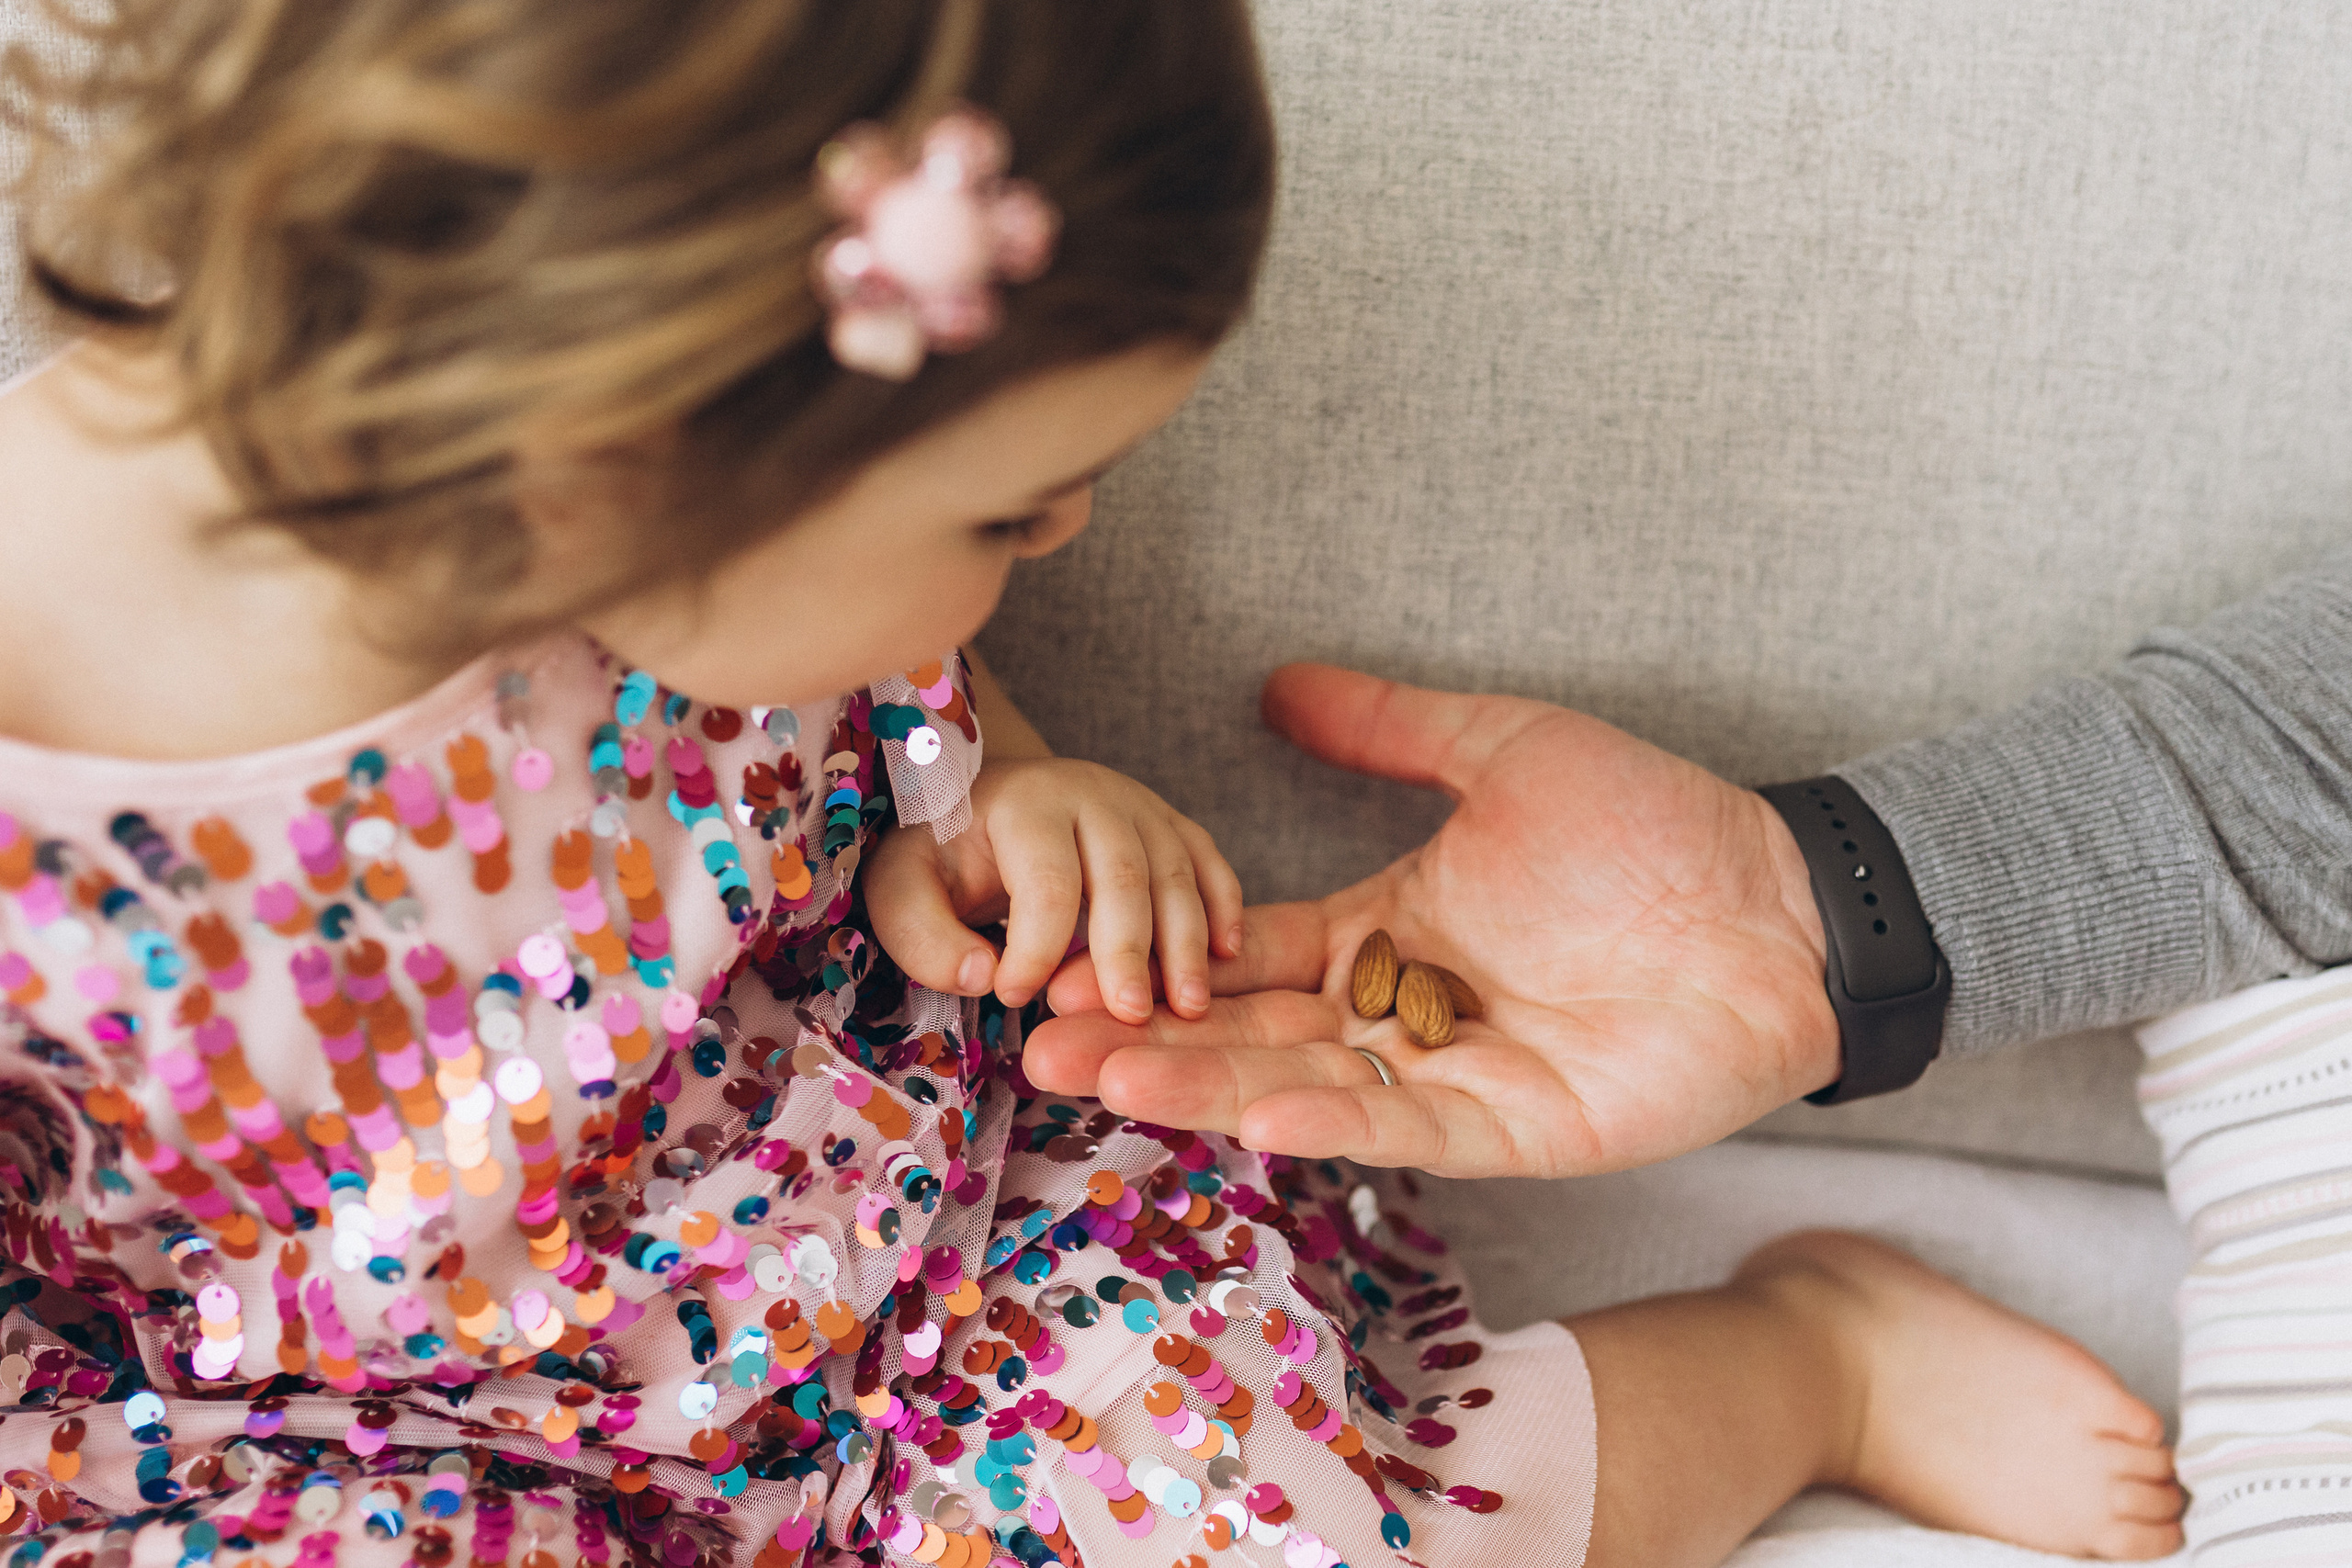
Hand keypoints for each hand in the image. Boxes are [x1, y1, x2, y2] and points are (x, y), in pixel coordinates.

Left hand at [864, 757, 1245, 1025]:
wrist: (981, 803)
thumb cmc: (942, 856)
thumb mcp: (901, 890)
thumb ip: (924, 936)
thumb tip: (982, 975)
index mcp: (1024, 804)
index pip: (1045, 881)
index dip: (1036, 948)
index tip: (1015, 999)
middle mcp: (1091, 793)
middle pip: (1122, 874)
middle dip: (1128, 949)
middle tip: (1129, 1016)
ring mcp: (1139, 805)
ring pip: (1176, 871)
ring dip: (1187, 942)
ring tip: (1189, 1007)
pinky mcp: (1170, 824)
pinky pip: (1208, 860)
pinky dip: (1224, 905)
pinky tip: (1228, 956)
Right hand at [1022, 664, 1840, 1178]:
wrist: (1785, 897)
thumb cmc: (1655, 823)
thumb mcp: (1502, 749)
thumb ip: (1389, 725)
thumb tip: (1277, 685)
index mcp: (1386, 930)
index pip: (1247, 956)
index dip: (1161, 963)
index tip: (1068, 967)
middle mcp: (1401, 1012)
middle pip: (1252, 1034)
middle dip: (1147, 1045)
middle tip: (1042, 1048)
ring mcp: (1453, 1077)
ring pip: (1309, 1089)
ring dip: (1210, 1091)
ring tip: (1109, 1083)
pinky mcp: (1515, 1130)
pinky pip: (1410, 1131)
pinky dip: (1336, 1125)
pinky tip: (1259, 1114)